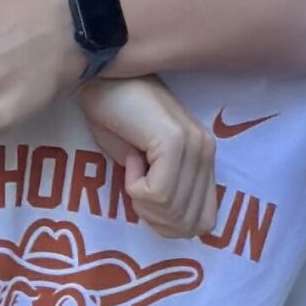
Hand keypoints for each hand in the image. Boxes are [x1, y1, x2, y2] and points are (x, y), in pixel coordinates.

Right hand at [76, 76, 217, 237]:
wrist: (98, 78)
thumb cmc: (113, 118)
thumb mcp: (141, 165)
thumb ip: (163, 191)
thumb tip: (168, 223)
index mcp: (204, 158)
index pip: (204, 222)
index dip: (169, 226)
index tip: (143, 199)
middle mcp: (207, 151)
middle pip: (191, 224)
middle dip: (155, 219)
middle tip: (133, 187)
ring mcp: (195, 145)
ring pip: (174, 211)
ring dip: (143, 201)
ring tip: (132, 166)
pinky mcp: (175, 141)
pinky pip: (158, 193)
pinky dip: (135, 186)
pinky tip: (130, 158)